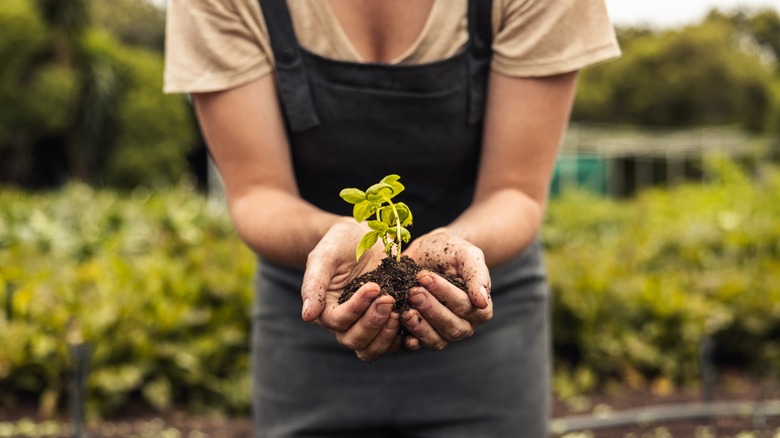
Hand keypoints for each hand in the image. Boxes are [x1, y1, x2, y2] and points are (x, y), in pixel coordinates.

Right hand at [300, 218, 401, 361]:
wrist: (361, 237)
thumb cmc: (338, 244)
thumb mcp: (323, 257)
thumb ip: (313, 284)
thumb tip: (307, 316)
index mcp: (326, 310)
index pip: (339, 321)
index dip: (356, 308)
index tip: (373, 286)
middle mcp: (346, 324)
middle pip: (355, 340)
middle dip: (373, 323)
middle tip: (388, 299)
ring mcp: (367, 325)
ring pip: (372, 348)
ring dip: (387, 335)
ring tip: (401, 312)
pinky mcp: (387, 322)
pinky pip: (393, 342)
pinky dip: (403, 337)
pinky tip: (413, 321)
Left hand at [401, 229, 492, 349]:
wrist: (428, 251)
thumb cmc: (450, 251)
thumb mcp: (466, 254)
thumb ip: (478, 275)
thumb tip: (482, 302)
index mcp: (480, 308)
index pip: (465, 306)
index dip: (445, 293)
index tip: (425, 277)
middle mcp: (465, 325)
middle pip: (452, 327)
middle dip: (431, 310)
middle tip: (413, 292)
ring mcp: (444, 333)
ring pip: (436, 340)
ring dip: (420, 326)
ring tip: (404, 310)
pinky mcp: (423, 335)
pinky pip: (418, 344)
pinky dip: (409, 339)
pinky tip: (399, 328)